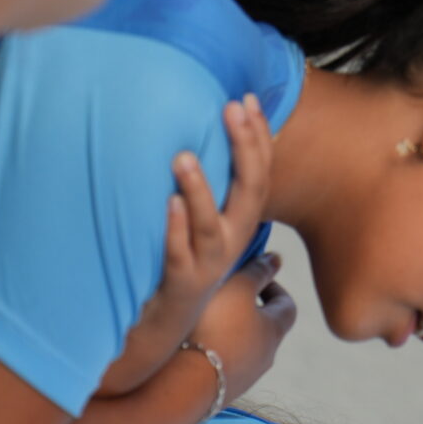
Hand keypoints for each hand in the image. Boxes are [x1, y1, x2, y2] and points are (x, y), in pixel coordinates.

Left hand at [152, 97, 276, 331]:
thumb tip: (195, 132)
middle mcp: (229, 243)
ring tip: (183, 156)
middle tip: (230, 109)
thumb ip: (207, 186)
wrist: (163, 324)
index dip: (258, 137)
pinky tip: (168, 202)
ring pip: (211, 226)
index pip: (259, 175)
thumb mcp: (201, 221)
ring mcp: (206, 265)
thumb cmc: (180, 262)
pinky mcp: (179, 284)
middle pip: (249, 193)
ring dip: (200, 189)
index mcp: (238, 223)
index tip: (245, 99)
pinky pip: (178, 255)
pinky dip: (175, 229)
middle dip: (244, 148)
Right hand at [188, 252, 296, 401]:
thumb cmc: (216, 326)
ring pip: (244, 350)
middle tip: (228, 295)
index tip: (257, 276)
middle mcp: (265, 358)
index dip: (275, 287)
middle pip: (266, 329)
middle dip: (251, 310)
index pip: (287, 306)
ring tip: (205, 319)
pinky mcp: (219, 393)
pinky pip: (222, 367)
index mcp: (275, 331)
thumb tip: (277, 259)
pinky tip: (192, 345)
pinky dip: (214, 353)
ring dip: (231, 333)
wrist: (186, 383)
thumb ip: (258, 271)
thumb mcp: (238, 287)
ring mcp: (243, 379)